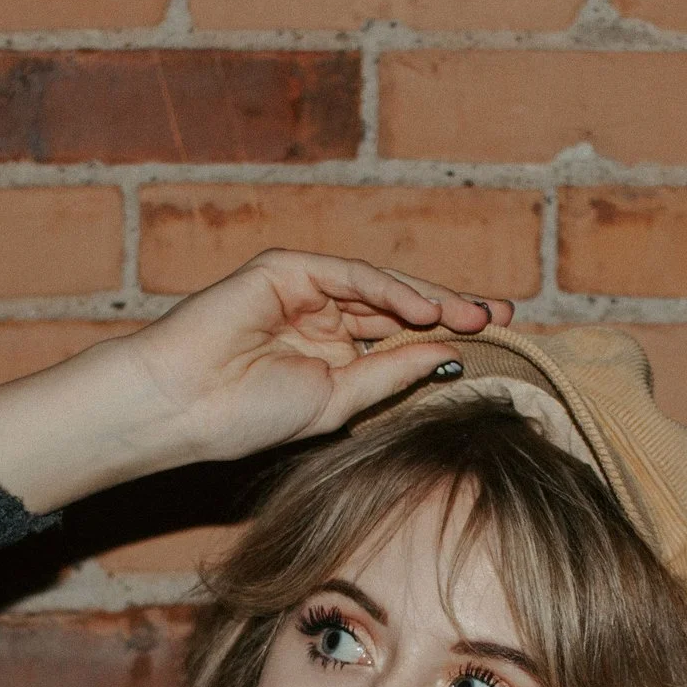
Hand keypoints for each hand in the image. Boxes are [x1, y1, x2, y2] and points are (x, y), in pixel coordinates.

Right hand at [115, 248, 516, 465]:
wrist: (185, 407)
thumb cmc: (246, 416)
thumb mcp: (337, 402)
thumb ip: (389, 374)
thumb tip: (447, 354)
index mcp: (333, 354)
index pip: (400, 339)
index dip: (447, 337)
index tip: (495, 343)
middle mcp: (322, 317)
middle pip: (400, 308)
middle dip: (451, 310)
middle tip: (502, 317)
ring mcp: (304, 290)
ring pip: (381, 287)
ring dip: (430, 299)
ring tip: (475, 314)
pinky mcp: (285, 270)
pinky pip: (349, 274)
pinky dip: (389, 289)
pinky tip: (425, 311)